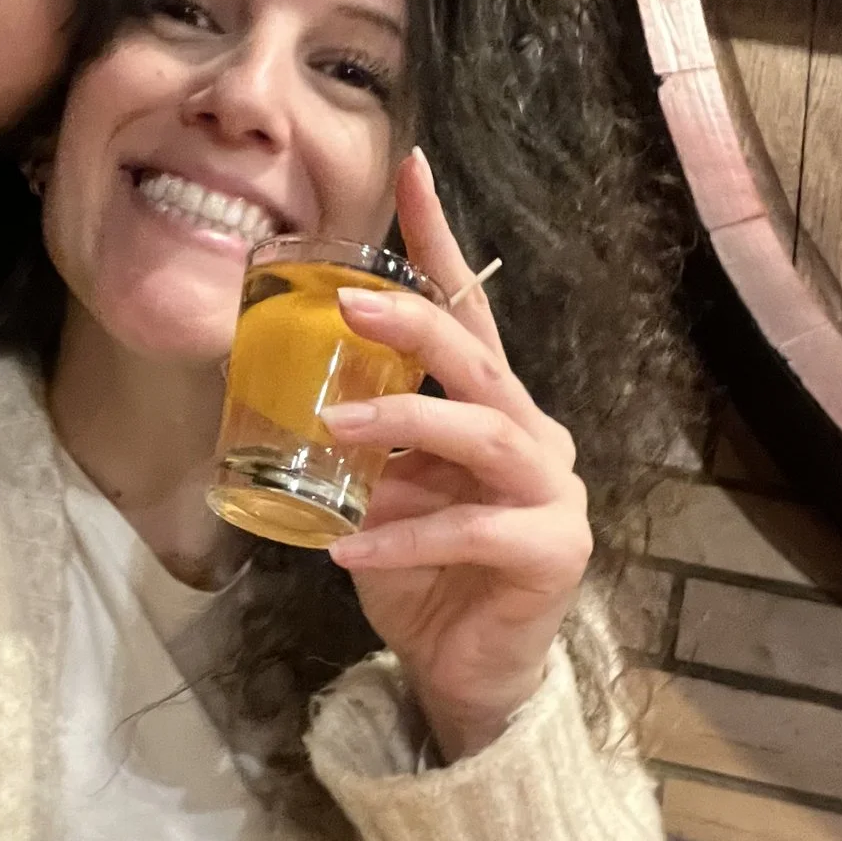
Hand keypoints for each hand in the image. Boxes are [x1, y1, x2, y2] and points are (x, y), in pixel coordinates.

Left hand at [319, 150, 589, 761]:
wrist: (469, 673)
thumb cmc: (426, 577)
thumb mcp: (384, 497)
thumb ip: (365, 447)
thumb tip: (288, 394)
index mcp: (495, 409)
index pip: (471, 311)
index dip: (442, 240)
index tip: (411, 167)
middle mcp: (534, 437)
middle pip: (481, 361)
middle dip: (419, 322)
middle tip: (350, 304)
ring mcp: (553, 492)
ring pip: (482, 434)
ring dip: (405, 425)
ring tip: (335, 430)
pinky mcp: (552, 551)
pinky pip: (475, 530)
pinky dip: (406, 536)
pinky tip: (349, 551)